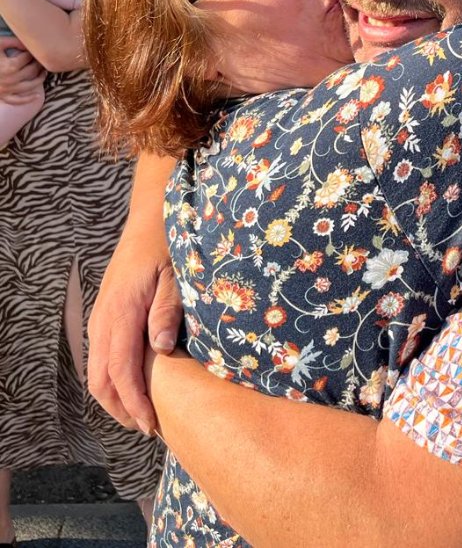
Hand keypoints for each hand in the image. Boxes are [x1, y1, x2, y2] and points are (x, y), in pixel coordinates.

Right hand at [0, 37, 45, 103]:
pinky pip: (18, 100)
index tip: (33, 49)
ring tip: (43, 73)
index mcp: (10, 66)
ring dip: (39, 80)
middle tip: (41, 59)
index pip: (27, 58)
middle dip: (38, 64)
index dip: (32, 52)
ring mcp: (7, 89)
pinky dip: (28, 99)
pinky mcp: (3, 96)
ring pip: (29, 86)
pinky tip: (37, 95)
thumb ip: (13, 42)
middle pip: (31, 71)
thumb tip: (28, 43)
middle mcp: (11, 79)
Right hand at [88, 231, 182, 433]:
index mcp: (121, 311)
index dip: (134, 402)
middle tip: (150, 429)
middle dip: (122, 410)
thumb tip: (160, 350)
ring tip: (143, 415)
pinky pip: (100, 357)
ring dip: (115, 398)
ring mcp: (100, 318)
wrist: (149, 222)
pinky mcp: (104, 317)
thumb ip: (167, 311)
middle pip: (100, 380)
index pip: (120, 371)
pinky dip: (113, 380)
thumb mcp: (175, 276)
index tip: (151, 425)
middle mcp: (103, 319)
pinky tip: (135, 387)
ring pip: (96, 372)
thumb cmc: (168, 246)